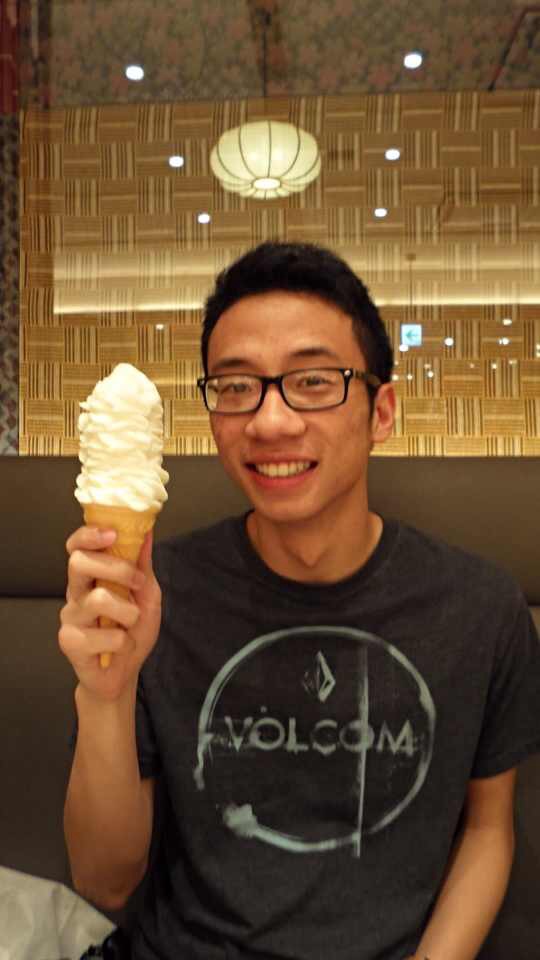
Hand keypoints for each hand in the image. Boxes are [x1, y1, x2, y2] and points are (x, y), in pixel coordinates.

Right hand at [59, 525, 160, 701]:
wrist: (124, 674)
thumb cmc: (131, 632)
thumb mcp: (146, 595)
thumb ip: (143, 566)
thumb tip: (147, 533)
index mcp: (90, 578)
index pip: (76, 547)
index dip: (88, 535)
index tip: (112, 533)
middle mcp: (75, 593)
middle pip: (78, 562)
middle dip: (115, 567)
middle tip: (137, 582)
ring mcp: (70, 618)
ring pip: (98, 599)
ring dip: (128, 613)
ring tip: (131, 625)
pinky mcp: (70, 643)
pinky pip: (106, 635)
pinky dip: (124, 643)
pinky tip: (120, 649)